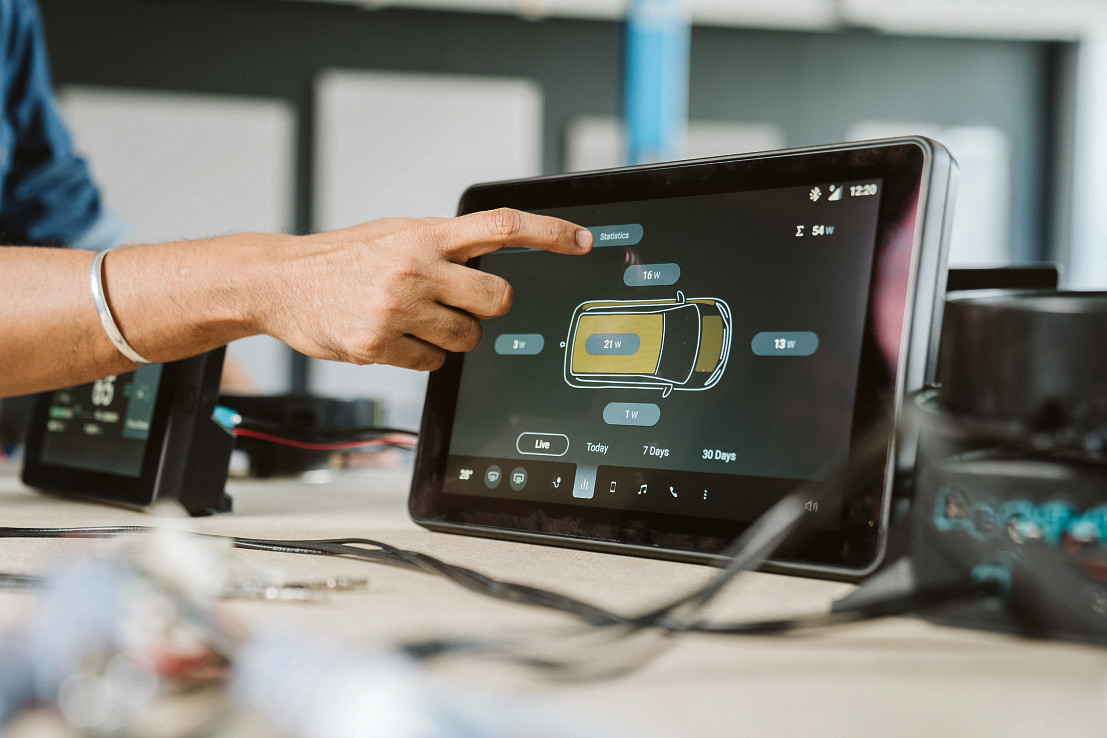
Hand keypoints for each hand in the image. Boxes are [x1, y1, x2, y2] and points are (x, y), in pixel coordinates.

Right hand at [261, 208, 592, 370]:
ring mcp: (397, 308)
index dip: (549, 233)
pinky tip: (393, 336)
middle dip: (489, 307)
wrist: (279, 281)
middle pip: (498, 298)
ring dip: (452, 335)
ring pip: (467, 339)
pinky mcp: (378, 344)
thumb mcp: (396, 235)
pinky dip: (422, 355)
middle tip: (463, 302)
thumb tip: (493, 263)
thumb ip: (443, 246)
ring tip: (414, 318)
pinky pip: (433, 363)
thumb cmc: (344, 258)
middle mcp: (415, 267)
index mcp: (424, 234)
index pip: (501, 226)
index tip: (582, 240)